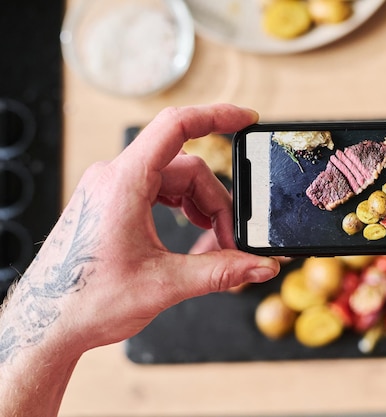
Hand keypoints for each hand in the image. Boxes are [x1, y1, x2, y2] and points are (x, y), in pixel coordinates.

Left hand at [2, 104, 279, 358]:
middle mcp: (114, 177)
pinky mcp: (111, 201)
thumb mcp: (164, 285)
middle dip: (216, 204)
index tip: (247, 118)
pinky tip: (193, 231)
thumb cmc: (85, 301)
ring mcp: (111, 188)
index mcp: (123, 183)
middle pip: (187, 168)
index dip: (217, 116)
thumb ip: (221, 271)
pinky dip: (182, 207)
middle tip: (231, 243)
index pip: (176, 126)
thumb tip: (261, 265)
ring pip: (175, 180)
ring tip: (214, 242)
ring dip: (201, 207)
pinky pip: (158, 189)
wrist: (46, 322)